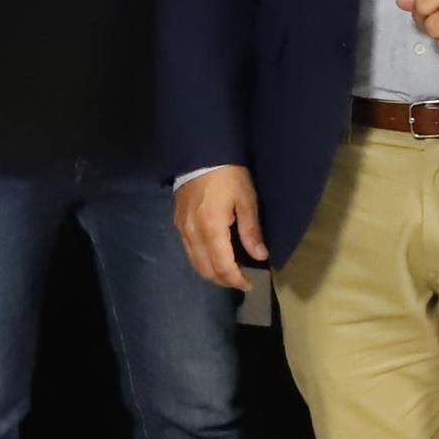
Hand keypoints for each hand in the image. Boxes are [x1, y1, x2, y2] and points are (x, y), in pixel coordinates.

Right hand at [175, 165, 269, 291]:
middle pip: (206, 269)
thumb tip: (260, 256)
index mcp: (211, 228)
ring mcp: (182, 229)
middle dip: (223, 280)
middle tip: (240, 281)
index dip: (236, 279)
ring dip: (211, 273)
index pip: (222, 266)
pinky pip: (188, 251)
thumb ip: (251, 231)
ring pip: (194, 262)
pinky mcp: (178, 223)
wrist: (201, 154)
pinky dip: (201, 261)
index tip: (249, 284)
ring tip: (229, 272)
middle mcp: (193, 233)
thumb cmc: (228, 175)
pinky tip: (214, 257)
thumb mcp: (246, 200)